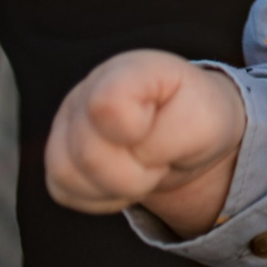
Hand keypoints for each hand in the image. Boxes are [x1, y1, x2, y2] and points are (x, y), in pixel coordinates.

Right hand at [45, 49, 246, 237]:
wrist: (187, 134)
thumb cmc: (196, 117)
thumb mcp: (208, 120)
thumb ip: (178, 131)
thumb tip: (137, 151)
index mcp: (129, 70)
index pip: (107, 104)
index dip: (135, 129)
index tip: (159, 124)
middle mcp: (87, 89)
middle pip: (89, 154)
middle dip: (136, 173)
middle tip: (159, 156)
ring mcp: (66, 122)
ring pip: (68, 175)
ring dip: (117, 186)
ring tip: (143, 166)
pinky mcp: (58, 156)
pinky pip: (64, 192)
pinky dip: (101, 196)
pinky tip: (123, 177)